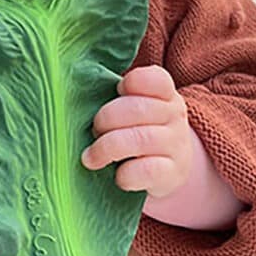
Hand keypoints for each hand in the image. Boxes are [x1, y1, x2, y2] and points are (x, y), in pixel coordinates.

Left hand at [81, 66, 192, 198]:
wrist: (168, 169)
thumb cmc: (138, 129)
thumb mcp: (134, 107)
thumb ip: (115, 96)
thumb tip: (79, 89)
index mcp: (164, 93)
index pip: (154, 79)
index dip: (131, 83)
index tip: (117, 91)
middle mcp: (174, 116)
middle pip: (138, 109)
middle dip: (105, 120)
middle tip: (94, 131)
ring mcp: (176, 145)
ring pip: (139, 140)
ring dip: (106, 148)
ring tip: (90, 157)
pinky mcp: (172, 173)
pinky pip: (146, 171)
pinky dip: (125, 175)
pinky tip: (117, 176)